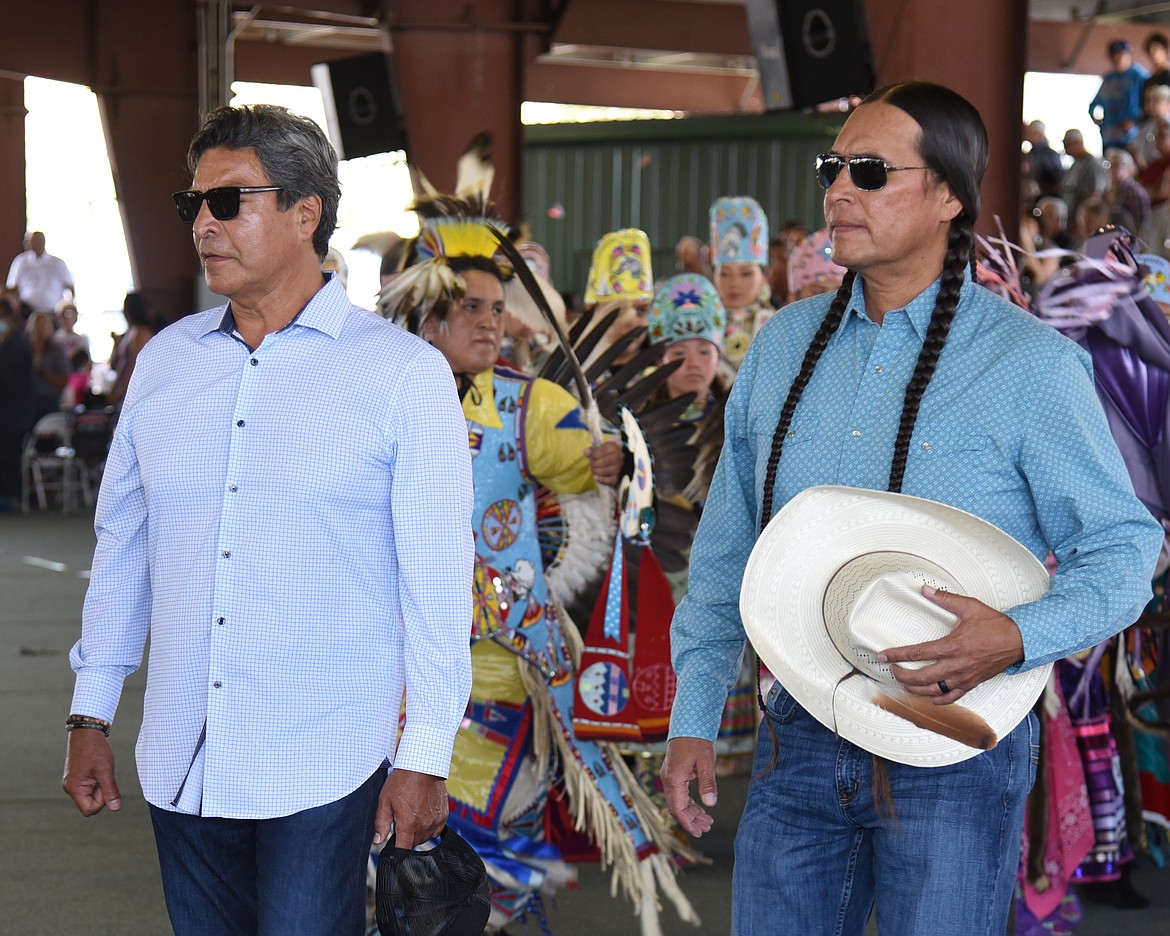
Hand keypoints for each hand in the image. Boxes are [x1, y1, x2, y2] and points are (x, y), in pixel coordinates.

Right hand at [62, 728, 121, 815]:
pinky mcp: (78, 776)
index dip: (102, 802)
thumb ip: (110, 791)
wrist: (87, 731)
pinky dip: (98, 779)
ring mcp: (74, 782)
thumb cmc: (94, 749)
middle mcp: (71, 788)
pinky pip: (90, 785)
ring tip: (101, 770)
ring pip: (92, 793)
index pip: (89, 810)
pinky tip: (99, 768)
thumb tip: (115, 808)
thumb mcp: (105, 771)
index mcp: (74, 789)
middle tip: (104, 775)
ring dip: (101, 784)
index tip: (106, 785)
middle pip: (90, 802)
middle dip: (102, 792)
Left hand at [373, 768, 447, 848]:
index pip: (403, 850)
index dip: (396, 851)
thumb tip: (378, 840)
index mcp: (408, 824)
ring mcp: (436, 820)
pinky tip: (424, 816)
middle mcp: (424, 825)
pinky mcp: (444, 814)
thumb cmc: (403, 780)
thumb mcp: (385, 800)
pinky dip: (430, 827)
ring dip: (418, 833)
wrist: (422, 765)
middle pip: (414, 844)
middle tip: (401, 821)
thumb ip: (381, 823)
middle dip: (406, 837)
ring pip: (425, 837)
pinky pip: (437, 829)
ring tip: (413, 815)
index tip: (393, 847)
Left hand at [585, 440, 623, 487]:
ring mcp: (619, 467)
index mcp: (613, 447)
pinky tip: (595, 477)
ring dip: (596, 471)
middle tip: (591, 464)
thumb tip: (586, 452)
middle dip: (594, 463)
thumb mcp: (599, 449)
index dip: (594, 454)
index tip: (592, 456)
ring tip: (593, 469)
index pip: (602, 451)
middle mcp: (618, 457)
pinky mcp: (617, 476)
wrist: (615, 460)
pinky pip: (609, 480)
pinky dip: (601, 479)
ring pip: (606, 471)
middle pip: (604, 461)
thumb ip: (592, 450)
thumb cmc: (604, 453)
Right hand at [661, 737, 717, 836]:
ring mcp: (669, 777)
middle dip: (691, 820)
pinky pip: (679, 794)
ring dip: (691, 812)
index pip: (678, 809)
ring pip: (678, 802)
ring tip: (707, 821)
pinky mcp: (673, 774)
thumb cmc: (697, 741)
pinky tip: (700, 808)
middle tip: (707, 828)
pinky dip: (689, 803)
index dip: (688, 823)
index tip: (699, 832)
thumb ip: (707, 783)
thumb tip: (710, 803)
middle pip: (677, 808)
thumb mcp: (706, 762)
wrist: (688, 724)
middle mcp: (668, 780)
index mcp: (674, 779)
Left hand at [877, 584, 1024, 702]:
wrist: (1019, 640)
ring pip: (933, 690)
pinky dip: (938, 699)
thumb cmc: (995, 624)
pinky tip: (929, 696)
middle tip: (892, 670)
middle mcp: (956, 665)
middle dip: (902, 675)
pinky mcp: (972, 683)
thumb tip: (925, 589)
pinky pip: (951, 697)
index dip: (897, 655)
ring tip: (904, 682)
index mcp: (952, 646)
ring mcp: (964, 677)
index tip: (882, 656)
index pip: (917, 653)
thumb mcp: (969, 606)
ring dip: (915, 688)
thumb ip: (945, 598)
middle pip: (921, 677)